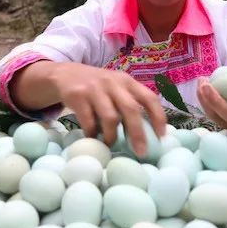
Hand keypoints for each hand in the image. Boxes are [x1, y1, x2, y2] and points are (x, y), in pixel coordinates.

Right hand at [51, 63, 166, 156]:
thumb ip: (130, 103)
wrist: (65, 74)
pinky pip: (88, 121)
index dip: (158, 117)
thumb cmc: (98, 87)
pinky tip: (93, 138)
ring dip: (112, 136)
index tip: (161, 136)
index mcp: (127, 82)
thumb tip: (147, 134)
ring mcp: (95, 88)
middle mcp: (113, 83)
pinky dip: (93, 134)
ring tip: (110, 144)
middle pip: (131, 109)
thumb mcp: (116, 88)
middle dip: (138, 134)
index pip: (149, 98)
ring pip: (110, 118)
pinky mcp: (77, 96)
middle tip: (140, 152)